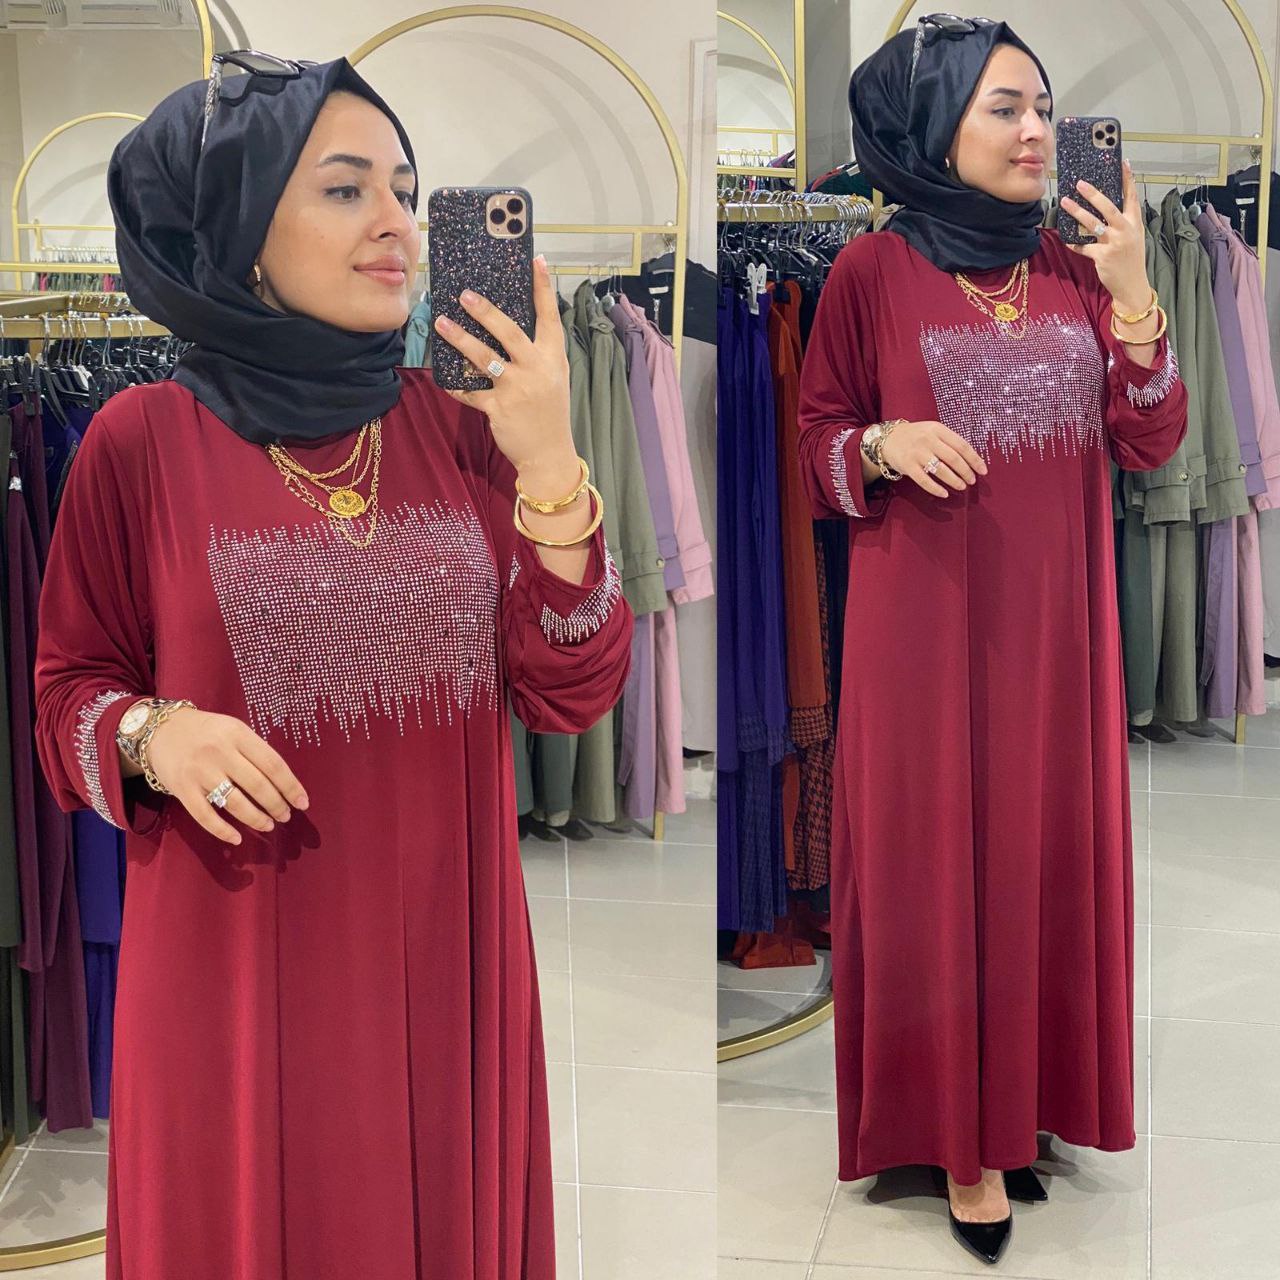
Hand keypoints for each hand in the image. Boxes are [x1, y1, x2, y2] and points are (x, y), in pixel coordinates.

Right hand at [145, 706, 308, 845]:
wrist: (161, 729)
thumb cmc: (208, 732)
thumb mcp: (234, 730)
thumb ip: (256, 751)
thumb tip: (284, 784)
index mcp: (238, 734)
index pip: (273, 764)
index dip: (291, 786)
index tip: (303, 803)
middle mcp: (220, 752)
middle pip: (257, 785)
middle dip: (277, 805)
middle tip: (286, 816)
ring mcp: (200, 772)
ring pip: (235, 803)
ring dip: (256, 818)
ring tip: (269, 825)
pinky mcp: (182, 789)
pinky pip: (205, 816)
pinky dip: (222, 831)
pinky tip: (237, 839)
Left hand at [433, 255, 575, 476]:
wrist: (549, 454)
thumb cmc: (550, 413)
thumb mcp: (554, 378)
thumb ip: (537, 354)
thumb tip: (509, 328)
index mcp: (552, 358)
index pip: (549, 317)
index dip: (543, 288)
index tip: (537, 260)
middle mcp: (537, 369)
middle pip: (509, 331)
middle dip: (485, 311)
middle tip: (464, 294)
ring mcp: (517, 389)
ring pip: (484, 357)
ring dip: (460, 338)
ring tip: (441, 324)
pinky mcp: (498, 408)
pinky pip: (470, 391)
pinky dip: (456, 385)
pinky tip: (444, 377)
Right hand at [880, 420, 987, 497]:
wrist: (888, 439)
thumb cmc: (916, 437)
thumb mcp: (933, 431)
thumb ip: (949, 442)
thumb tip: (971, 460)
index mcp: (938, 429)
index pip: (962, 445)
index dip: (975, 459)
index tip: (983, 471)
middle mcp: (928, 440)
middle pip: (953, 458)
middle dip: (966, 472)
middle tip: (972, 481)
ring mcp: (917, 453)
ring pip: (940, 470)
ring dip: (954, 480)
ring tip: (962, 486)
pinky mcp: (907, 466)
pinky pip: (924, 480)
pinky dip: (936, 489)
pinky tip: (944, 494)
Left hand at [1060, 158, 1150, 310]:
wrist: (1132, 285)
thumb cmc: (1130, 260)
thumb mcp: (1133, 238)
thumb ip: (1123, 223)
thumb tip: (1104, 208)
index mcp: (1135, 223)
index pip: (1132, 197)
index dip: (1128, 179)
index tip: (1123, 163)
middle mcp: (1126, 230)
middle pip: (1109, 207)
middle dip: (1093, 194)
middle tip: (1080, 183)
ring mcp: (1114, 243)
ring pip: (1093, 224)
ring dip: (1077, 212)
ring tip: (1064, 202)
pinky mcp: (1103, 256)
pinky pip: (1083, 247)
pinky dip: (1074, 243)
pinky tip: (1066, 239)